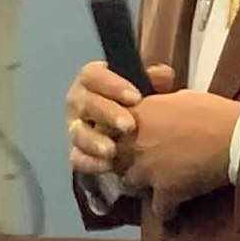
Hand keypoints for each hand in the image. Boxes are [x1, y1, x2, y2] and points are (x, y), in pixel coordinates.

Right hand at [66, 61, 174, 178]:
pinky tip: (107, 165)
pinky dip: (90, 162)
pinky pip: (77, 158)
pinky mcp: (79, 151)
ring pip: (77, 132)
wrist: (140, 128)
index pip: (92, 75)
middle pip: (84, 103)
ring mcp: (76, 127)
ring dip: (94, 141)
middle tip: (129, 126)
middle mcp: (80, 102)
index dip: (111, 85)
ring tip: (112, 150)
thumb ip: (156, 77)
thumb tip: (163, 75)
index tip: (135, 98)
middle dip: (106, 114)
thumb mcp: (150, 85)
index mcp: (93, 80)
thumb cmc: (142, 100)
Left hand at [120, 88, 239, 219]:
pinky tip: (175, 210)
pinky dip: (168, 211)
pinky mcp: (166, 192)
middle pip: (114, 160)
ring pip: (130, 185)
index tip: (128, 143)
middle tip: (142, 165)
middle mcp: (134, 144)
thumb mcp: (178, 97)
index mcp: (136, 116)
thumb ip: (158, 107)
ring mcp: (147, 170)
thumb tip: (157, 111)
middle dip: (125, 163)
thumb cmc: (213, 111)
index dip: (117, 139)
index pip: (106, 131)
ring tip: (158, 186)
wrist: (236, 134)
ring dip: (143, 186)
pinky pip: (160, 210)